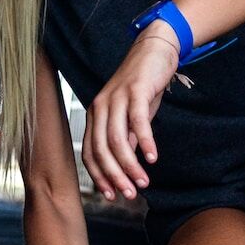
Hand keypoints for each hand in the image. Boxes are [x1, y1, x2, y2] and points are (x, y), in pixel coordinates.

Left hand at [82, 27, 178, 200]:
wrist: (154, 50)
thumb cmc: (143, 86)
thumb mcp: (131, 116)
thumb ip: (127, 138)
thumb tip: (127, 166)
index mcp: (95, 115)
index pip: (90, 153)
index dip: (99, 176)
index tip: (112, 195)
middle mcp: (100, 107)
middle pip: (102, 150)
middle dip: (115, 177)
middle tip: (130, 194)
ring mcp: (117, 98)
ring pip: (118, 140)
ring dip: (130, 165)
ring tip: (143, 182)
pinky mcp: (136, 91)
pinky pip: (138, 122)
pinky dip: (145, 143)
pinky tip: (153, 158)